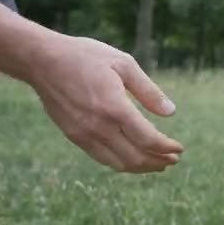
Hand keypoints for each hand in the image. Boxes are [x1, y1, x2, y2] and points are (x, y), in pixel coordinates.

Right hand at [26, 35, 183, 172]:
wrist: (43, 61)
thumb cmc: (86, 57)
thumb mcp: (124, 64)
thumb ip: (148, 91)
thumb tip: (171, 112)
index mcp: (115, 107)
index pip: (147, 139)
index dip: (166, 147)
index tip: (180, 149)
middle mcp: (99, 126)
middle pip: (135, 157)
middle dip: (158, 161)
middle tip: (174, 160)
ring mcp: (84, 134)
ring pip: (119, 163)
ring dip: (142, 167)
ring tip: (158, 164)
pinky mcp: (74, 136)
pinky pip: (102, 158)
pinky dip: (122, 162)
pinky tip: (133, 158)